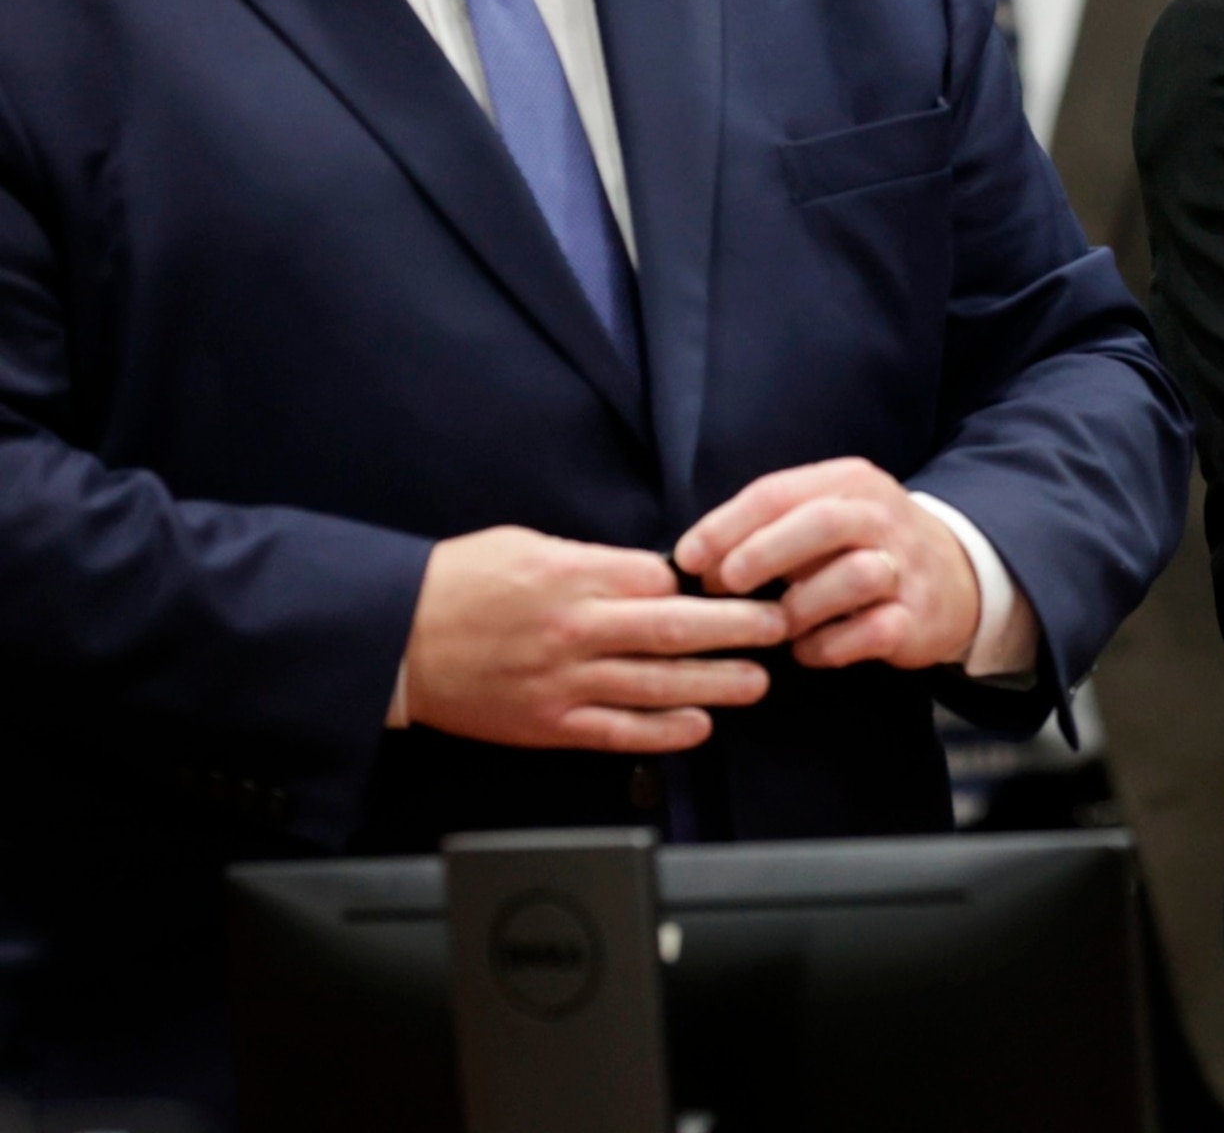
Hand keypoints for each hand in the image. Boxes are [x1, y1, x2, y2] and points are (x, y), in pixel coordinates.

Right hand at [404, 526, 788, 751]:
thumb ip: (590, 559)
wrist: (391, 640)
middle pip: (675, 628)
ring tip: (760, 680)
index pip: (660, 578)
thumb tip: (649, 571)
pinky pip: (619, 732)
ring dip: (717, 683)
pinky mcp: (549, 724)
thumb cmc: (456, 584)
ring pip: (658, 684)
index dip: (704, 582)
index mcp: (570, 576)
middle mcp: (574, 629)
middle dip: (738, 628)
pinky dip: (665, 731)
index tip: (736, 583)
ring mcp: (564, 681)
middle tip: (780, 625)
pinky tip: (701, 725)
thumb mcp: (525, 544)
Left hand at [676, 458, 992, 671]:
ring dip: (801, 607)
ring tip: (777, 625)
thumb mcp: (823, 514)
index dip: (725, 525)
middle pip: (821, 522)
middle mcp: (882, 516)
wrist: (957, 573)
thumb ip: (768, 526)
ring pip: (855, 576)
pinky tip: (809, 650)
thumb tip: (691, 559)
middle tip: (724, 585)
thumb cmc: (862, 546)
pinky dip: (829, 647)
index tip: (688, 559)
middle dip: (763, 554)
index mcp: (849, 482)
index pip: (778, 492)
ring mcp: (906, 566)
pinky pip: (871, 632)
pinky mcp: (919, 616)